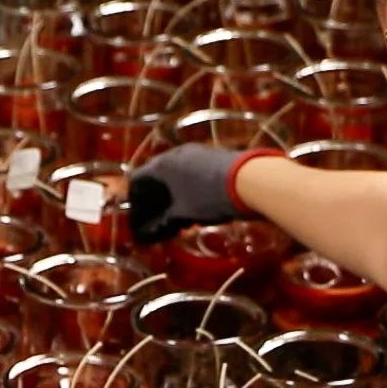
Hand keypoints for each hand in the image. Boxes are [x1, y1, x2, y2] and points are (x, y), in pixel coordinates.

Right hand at [127, 144, 245, 243]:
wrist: (252, 180)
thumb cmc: (210, 197)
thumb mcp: (184, 213)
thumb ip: (163, 222)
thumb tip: (146, 234)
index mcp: (162, 165)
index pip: (136, 181)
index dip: (134, 203)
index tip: (138, 221)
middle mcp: (176, 154)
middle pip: (155, 178)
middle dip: (154, 202)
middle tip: (156, 222)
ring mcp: (196, 153)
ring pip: (174, 177)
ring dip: (171, 198)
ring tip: (177, 220)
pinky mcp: (212, 157)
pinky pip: (190, 174)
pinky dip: (185, 191)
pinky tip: (195, 209)